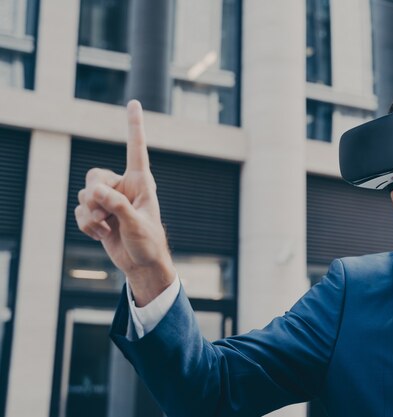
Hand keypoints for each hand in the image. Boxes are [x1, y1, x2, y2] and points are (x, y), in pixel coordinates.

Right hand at [75, 100, 175, 305]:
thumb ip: (117, 206)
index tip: (134, 102)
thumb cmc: (148, 242)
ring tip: (107, 228)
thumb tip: (95, 192)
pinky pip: (80, 211)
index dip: (134, 126)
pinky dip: (86, 225)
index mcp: (141, 181)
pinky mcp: (97, 213)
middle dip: (93, 196)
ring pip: (84, 195)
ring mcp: (109, 200)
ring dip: (91, 215)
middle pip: (94, 176)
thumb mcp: (137, 224)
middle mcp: (123, 186)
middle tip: (104, 214)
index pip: (136, 149)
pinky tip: (102, 234)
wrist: (141, 263)